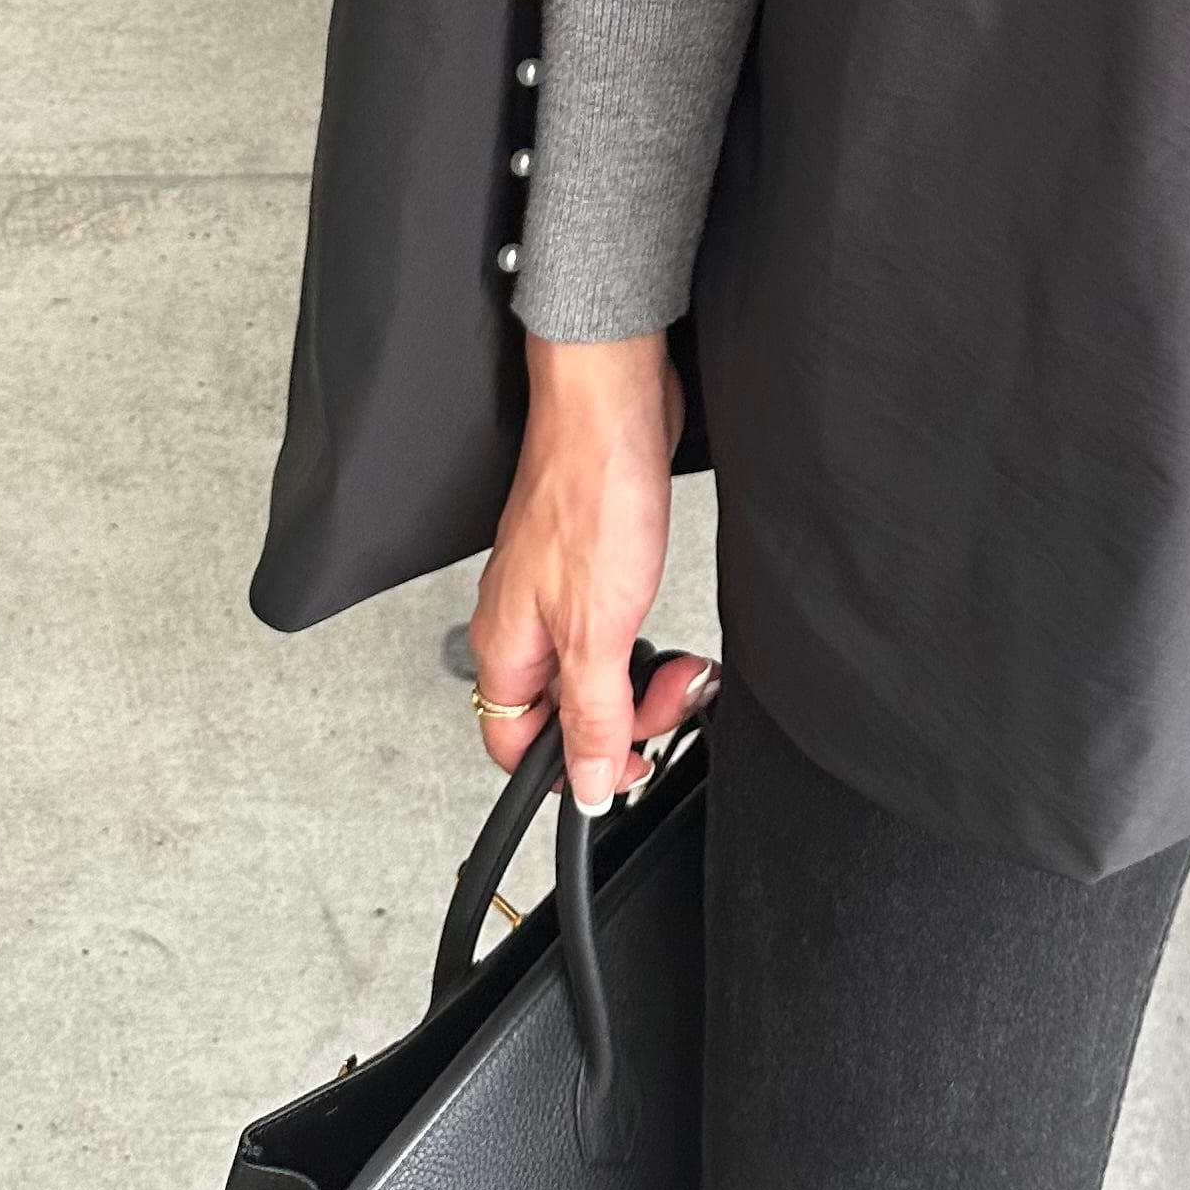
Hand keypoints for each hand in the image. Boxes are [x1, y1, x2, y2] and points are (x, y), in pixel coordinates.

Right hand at [469, 329, 706, 812]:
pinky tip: (670, 625)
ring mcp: (556, 590)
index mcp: (505, 650)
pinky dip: (647, 634)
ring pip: (595, 667)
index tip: (629, 765)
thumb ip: (591, 714)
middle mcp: (521, 623)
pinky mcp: (592, 560)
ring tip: (684, 668)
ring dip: (644, 678)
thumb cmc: (589, 493)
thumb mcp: (595, 631)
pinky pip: (614, 623)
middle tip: (673, 697)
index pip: (517, 746)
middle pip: (564, 711)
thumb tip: (589, 785)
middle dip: (626, 718)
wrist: (613, 404)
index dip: (571, 770)